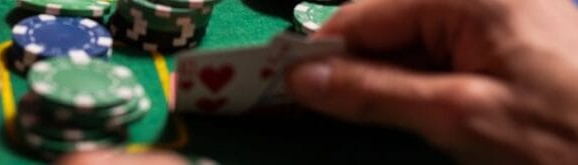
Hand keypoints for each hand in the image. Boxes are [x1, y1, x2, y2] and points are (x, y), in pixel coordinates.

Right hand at [286, 0, 577, 163]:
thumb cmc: (562, 140)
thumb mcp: (457, 118)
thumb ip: (372, 93)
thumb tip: (301, 79)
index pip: (364, 14)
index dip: (321, 54)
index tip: (285, 92)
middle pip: (387, 24)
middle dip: (356, 69)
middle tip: (325, 113)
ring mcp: (499, 15)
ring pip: (412, 43)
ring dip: (388, 82)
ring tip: (387, 121)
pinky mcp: (512, 41)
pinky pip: (444, 53)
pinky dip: (421, 84)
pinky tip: (425, 114)